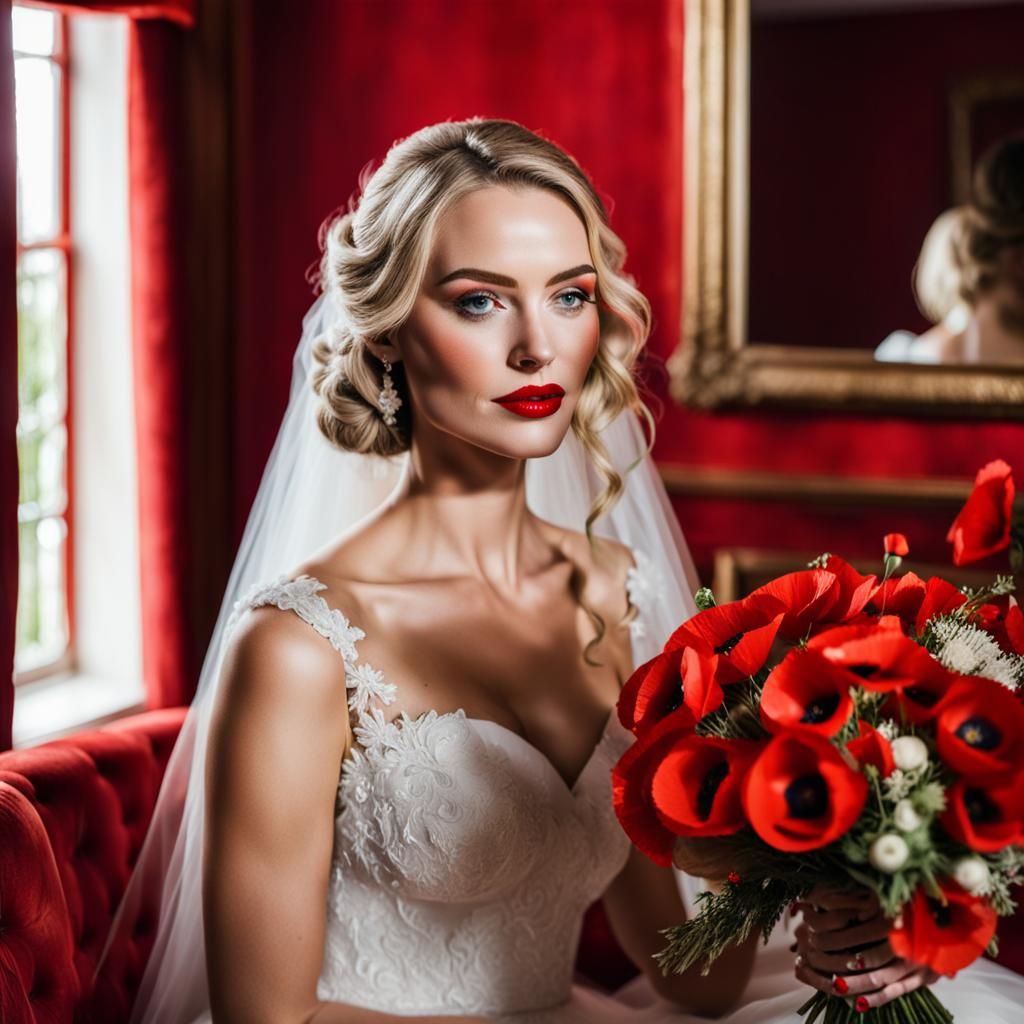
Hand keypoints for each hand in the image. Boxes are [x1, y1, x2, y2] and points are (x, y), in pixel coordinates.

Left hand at [793, 885, 939, 1010]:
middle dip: (835, 964)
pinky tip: (857, 1003)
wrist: (960, 923)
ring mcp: (915, 966)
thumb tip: (844, 909)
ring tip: (830, 984)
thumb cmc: (919, 906)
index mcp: (896, 923)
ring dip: (851, 984)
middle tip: (813, 961)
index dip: (835, 937)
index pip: (859, 934)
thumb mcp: (893, 899)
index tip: (813, 935)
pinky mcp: (922, 980)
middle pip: (863, 961)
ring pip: (877, 980)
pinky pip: (895, 993)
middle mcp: (905, 946)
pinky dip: (875, 999)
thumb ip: (869, 903)